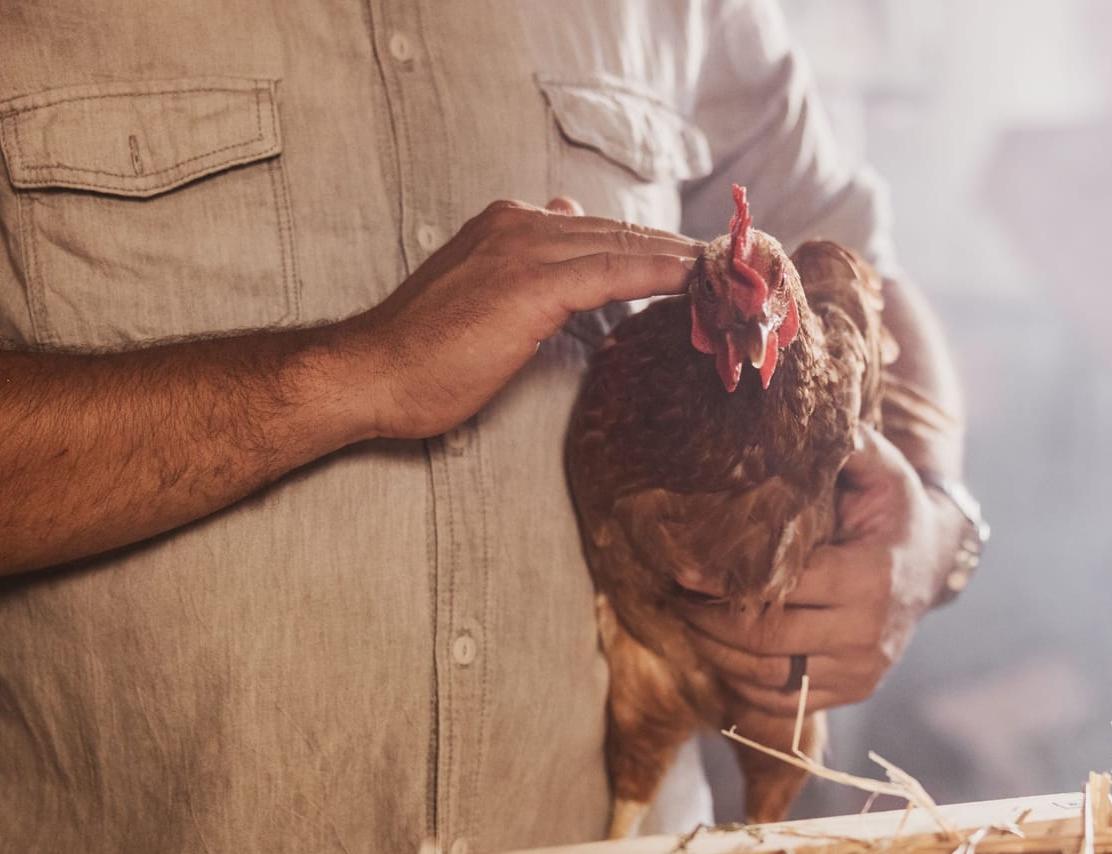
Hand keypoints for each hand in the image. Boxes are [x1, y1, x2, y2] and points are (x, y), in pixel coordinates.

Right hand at [332, 198, 698, 440]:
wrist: (374, 372)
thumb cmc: (425, 353)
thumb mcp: (484, 297)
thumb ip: (528, 265)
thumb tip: (570, 223)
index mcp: (508, 224)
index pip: (600, 230)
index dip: (653, 249)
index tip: (699, 265)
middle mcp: (520, 223)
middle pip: (622, 232)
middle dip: (681, 252)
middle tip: (737, 269)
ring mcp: (526, 249)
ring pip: (626, 246)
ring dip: (685, 262)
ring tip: (734, 276)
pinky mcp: (534, 284)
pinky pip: (617, 271)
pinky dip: (662, 273)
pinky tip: (698, 281)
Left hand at [678, 429, 961, 716]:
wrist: (935, 561)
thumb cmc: (894, 509)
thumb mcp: (881, 470)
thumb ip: (847, 445)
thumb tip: (804, 416)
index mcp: (869, 576)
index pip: (780, 589)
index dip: (723, 584)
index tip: (681, 573)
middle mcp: (867, 631)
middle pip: (766, 640)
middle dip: (708, 623)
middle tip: (674, 600)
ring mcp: (862, 669)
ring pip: (769, 678)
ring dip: (718, 656)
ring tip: (689, 625)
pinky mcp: (855, 690)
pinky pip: (786, 704)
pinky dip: (745, 686)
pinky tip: (722, 656)